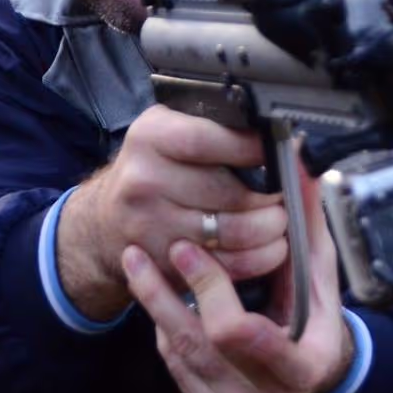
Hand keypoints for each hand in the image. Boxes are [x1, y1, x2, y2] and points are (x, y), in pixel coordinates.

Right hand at [56, 105, 288, 319]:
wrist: (106, 221)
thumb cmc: (151, 169)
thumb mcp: (167, 131)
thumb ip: (210, 127)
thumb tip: (270, 131)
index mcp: (149, 138)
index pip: (207, 140)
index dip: (251, 148)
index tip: (280, 153)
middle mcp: (144, 181)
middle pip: (228, 192)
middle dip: (270, 196)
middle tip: (286, 194)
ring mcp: (151, 227)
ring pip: (232, 232)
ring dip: (270, 229)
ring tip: (280, 220)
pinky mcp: (164, 264)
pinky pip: (225, 266)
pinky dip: (257, 259)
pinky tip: (268, 247)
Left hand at [122, 171, 353, 392]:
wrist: (320, 372)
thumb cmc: (322, 315)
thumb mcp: (321, 269)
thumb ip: (308, 221)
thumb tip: (300, 166)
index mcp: (304, 366)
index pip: (244, 333)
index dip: (211, 288)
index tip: (190, 248)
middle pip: (202, 343)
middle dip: (171, 292)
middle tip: (153, 250)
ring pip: (181, 354)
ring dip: (155, 305)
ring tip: (135, 262)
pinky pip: (176, 367)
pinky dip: (165, 329)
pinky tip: (157, 297)